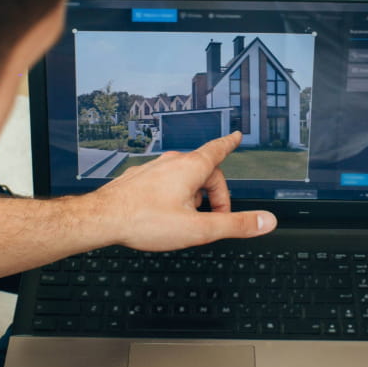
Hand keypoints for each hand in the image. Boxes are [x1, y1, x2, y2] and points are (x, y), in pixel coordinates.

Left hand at [91, 132, 276, 250]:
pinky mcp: (138, 180)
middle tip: (215, 219)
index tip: (236, 136)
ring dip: (193, 196)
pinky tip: (164, 214)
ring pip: (183, 178)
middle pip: (204, 171)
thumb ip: (235, 225)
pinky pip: (164, 183)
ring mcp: (153, 170)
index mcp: (190, 168)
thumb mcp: (199, 229)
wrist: (101, 219)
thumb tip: (265, 220)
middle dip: (214, 194)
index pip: (218, 150)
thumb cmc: (144, 221)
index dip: (230, 144)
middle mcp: (171, 163)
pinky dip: (173, 196)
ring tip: (188, 220)